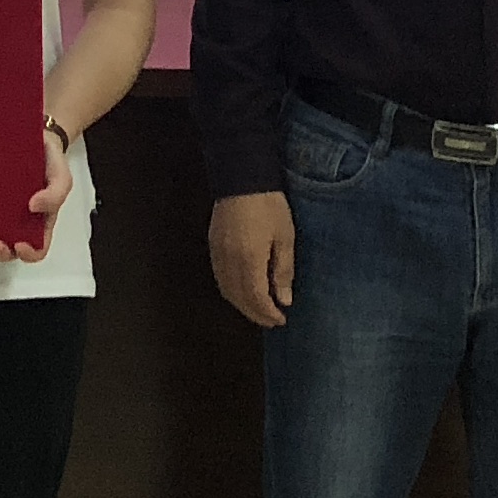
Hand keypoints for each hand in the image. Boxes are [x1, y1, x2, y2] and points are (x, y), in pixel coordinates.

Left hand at [0, 121, 73, 262]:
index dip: (29, 254)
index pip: (37, 248)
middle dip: (1, 254)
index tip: (20, 245)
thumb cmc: (50, 161)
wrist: (33, 136)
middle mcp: (19, 222)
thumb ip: (55, 194)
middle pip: (11, 250)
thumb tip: (33, 207)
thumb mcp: (61, 177)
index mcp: (40, 222)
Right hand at [208, 191, 296, 326]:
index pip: (256, 298)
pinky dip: (231, 291)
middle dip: (255, 314)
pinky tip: (243, 290)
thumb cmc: (269, 206)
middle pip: (239, 298)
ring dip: (242, 304)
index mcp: (249, 260)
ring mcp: (217, 253)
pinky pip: (220, 277)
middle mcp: (229, 261)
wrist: (241, 177)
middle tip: (272, 320)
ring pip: (226, 290)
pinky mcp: (212, 245)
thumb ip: (283, 271)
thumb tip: (284, 300)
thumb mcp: (285, 237)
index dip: (268, 313)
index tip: (281, 320)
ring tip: (259, 309)